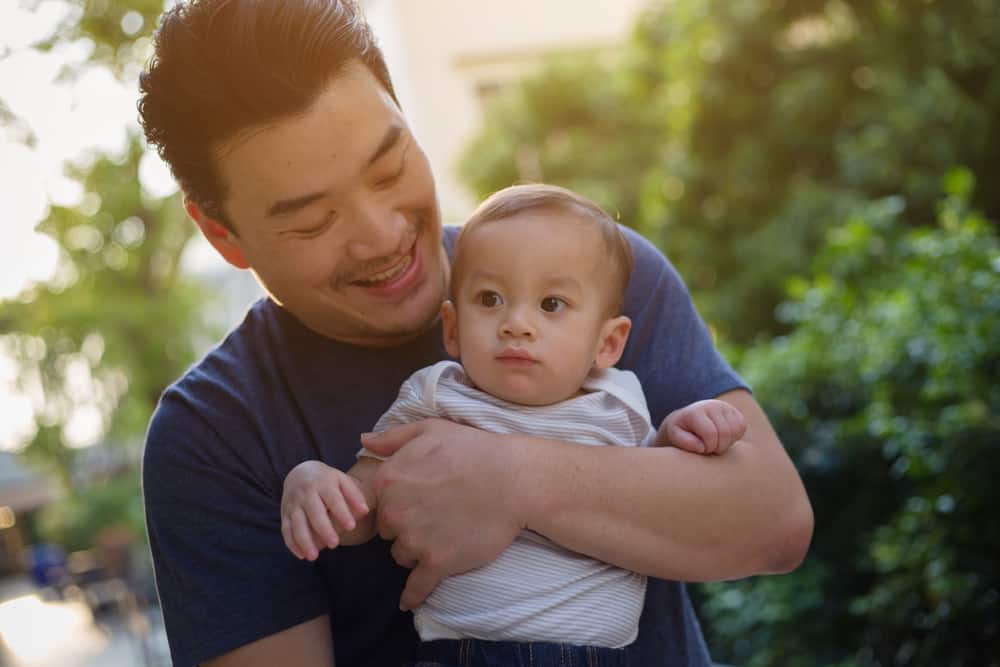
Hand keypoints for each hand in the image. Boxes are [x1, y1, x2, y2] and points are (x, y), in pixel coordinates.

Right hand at [280, 460, 369, 560]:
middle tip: (334, 544)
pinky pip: (286, 530)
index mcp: (323, 483)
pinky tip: (301, 555)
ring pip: (297, 524)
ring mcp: (293, 503)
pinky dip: (292, 543)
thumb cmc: (327, 481)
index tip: (352, 527)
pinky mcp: (284, 513)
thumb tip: (365, 511)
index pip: (334, 499)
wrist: (299, 472)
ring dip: (304, 541)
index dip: (342, 513)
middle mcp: (306, 493)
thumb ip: (354, 495)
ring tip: (314, 556)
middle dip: (323, 529)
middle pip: (314, 513)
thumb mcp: (342, 480)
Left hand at [361, 419, 523, 610]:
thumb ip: (393, 438)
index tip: (416, 501)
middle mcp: (395, 512)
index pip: (378, 502)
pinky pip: (416, 588)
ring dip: (416, 550)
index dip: (397, 502)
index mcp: (388, 480)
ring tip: (443, 536)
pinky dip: (412, 595)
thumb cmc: (474, 449)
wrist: (513, 480)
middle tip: (434, 516)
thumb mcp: (430, 430)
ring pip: (401, 555)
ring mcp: (415, 540)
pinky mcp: (437, 563)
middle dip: (405, 526)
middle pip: (388, 531)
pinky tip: (409, 601)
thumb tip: (364, 440)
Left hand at [661, 399, 746, 454]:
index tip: (701, 448)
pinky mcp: (734, 411)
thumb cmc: (681, 431)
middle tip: (709, 448)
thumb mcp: (675, 436)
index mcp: (696, 411)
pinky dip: (734, 436)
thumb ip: (684, 442)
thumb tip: (701, 446)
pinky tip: (723, 437)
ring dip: (727, 442)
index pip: (710, 433)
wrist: (688, 419)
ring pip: (736, 430)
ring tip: (715, 442)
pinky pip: (742, 427)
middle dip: (718, 447)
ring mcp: (725, 406)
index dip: (707, 446)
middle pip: (725, 433)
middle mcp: (712, 405)